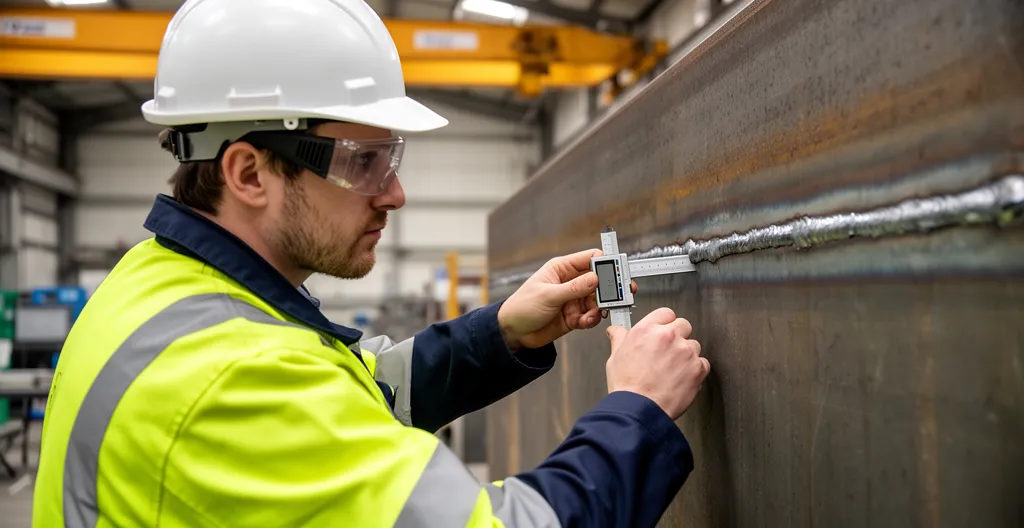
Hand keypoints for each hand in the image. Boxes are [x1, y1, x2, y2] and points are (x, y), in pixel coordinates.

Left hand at [497, 249, 635, 349]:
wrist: (513, 333)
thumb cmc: (522, 307)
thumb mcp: (548, 295)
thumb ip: (574, 288)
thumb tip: (596, 278)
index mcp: (562, 268)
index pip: (591, 258)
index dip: (606, 263)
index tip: (618, 272)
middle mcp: (571, 282)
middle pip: (600, 280)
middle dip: (610, 288)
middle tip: (621, 295)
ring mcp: (574, 299)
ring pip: (598, 300)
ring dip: (599, 307)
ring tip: (595, 314)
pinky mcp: (575, 315)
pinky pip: (591, 315)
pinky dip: (591, 319)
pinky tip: (584, 322)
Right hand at [605, 308, 708, 418]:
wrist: (639, 409)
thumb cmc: (627, 386)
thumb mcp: (615, 357)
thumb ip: (620, 339)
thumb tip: (617, 331)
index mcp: (647, 330)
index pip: (665, 313)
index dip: (665, 323)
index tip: (664, 331)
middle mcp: (668, 337)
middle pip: (683, 325)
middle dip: (678, 336)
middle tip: (669, 352)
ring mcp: (685, 352)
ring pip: (694, 345)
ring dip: (686, 355)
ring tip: (673, 370)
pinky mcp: (697, 368)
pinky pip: (703, 363)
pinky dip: (695, 370)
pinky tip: (681, 378)